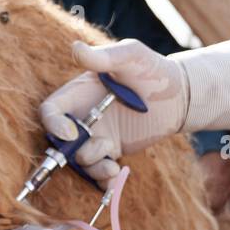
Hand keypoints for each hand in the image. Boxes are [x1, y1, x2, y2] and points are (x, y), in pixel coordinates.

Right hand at [39, 40, 188, 180]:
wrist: (179, 96)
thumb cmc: (152, 70)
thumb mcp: (131, 56)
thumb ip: (105, 57)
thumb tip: (76, 47)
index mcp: (78, 94)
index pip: (51, 112)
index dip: (54, 125)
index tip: (71, 134)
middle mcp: (82, 117)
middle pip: (60, 142)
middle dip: (73, 153)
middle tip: (99, 150)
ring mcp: (96, 136)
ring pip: (81, 161)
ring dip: (93, 167)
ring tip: (112, 166)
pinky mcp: (111, 152)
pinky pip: (99, 172)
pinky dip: (104, 181)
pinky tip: (116, 178)